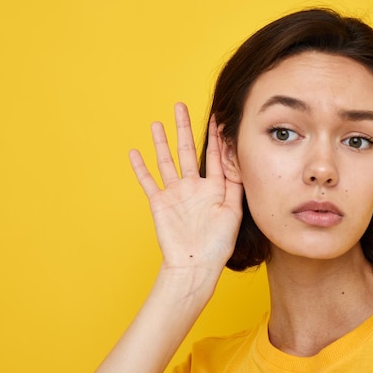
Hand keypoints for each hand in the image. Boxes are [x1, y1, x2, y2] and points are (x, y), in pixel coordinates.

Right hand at [129, 103, 242, 272]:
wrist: (195, 265)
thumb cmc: (218, 244)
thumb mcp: (234, 213)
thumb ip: (235, 186)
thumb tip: (238, 161)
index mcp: (213, 188)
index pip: (214, 155)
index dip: (215, 135)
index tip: (216, 116)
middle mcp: (193, 187)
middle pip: (186, 150)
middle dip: (183, 128)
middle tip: (180, 107)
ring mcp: (175, 193)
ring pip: (166, 161)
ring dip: (161, 142)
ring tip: (157, 123)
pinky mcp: (159, 203)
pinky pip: (148, 181)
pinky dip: (140, 167)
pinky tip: (135, 152)